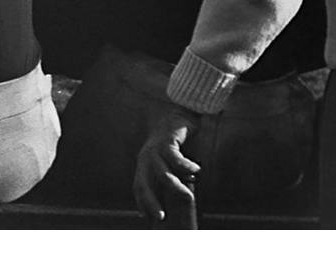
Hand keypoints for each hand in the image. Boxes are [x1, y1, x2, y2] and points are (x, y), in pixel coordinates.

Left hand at [133, 104, 201, 223]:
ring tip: (188, 196)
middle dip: (151, 202)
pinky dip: (186, 166)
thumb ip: (172, 180)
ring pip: (162, 173)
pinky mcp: (167, 140)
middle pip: (143, 184)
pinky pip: (175, 157)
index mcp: (144, 165)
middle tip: (161, 217)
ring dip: (175, 187)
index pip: (139, 188)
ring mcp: (155, 149)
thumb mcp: (171, 164)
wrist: (179, 116)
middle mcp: (146, 158)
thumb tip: (179, 202)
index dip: (142, 203)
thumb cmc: (176, 144)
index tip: (147, 219)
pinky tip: (197, 170)